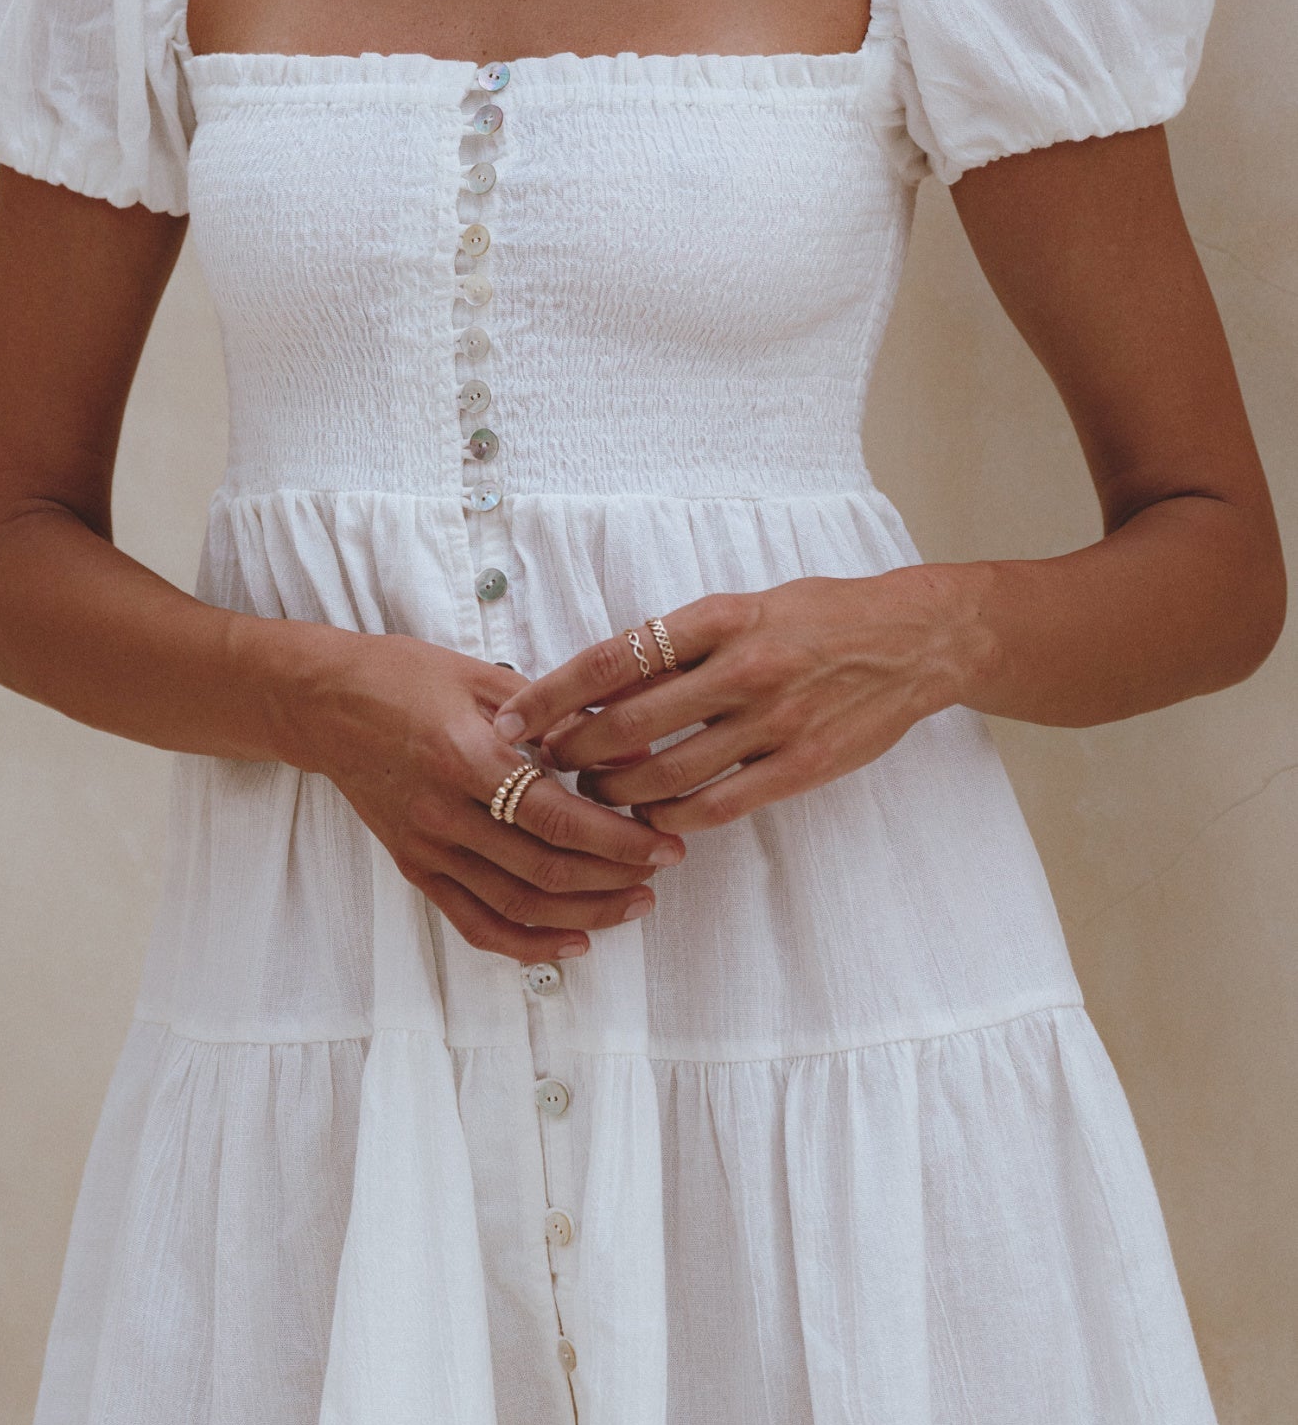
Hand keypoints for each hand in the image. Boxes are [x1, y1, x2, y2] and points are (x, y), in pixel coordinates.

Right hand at [272, 626, 684, 962]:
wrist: (322, 703)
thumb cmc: (403, 677)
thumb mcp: (483, 679)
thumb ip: (556, 716)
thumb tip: (628, 753)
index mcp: (465, 757)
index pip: (557, 817)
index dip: (619, 839)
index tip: (665, 843)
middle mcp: (444, 813)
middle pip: (545, 868)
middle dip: (614, 878)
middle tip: (662, 870)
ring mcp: (426, 847)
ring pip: (517, 904)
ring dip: (584, 914)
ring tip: (633, 904)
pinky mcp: (414, 867)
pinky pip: (474, 922)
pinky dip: (525, 943)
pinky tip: (572, 942)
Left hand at [492, 571, 983, 834]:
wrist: (915, 640)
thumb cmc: (819, 617)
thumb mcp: (745, 606)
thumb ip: (679, 642)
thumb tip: (599, 681)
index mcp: (720, 616)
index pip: (611, 658)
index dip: (551, 693)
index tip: (510, 719)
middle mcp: (743, 667)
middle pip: (627, 724)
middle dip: (570, 751)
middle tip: (543, 764)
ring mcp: (774, 721)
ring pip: (665, 773)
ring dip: (614, 790)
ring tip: (592, 792)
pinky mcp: (802, 766)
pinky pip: (718, 805)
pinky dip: (671, 817)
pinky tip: (649, 818)